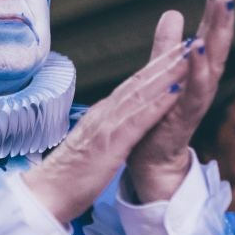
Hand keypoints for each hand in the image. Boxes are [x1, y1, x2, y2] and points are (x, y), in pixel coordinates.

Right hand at [21, 31, 191, 223]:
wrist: (45, 193)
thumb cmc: (66, 177)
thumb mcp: (90, 148)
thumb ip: (100, 133)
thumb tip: (109, 124)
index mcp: (101, 117)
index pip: (131, 88)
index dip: (154, 69)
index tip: (174, 53)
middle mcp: (105, 114)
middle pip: (139, 82)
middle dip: (164, 61)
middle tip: (189, 41)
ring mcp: (107, 126)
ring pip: (141, 93)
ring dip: (167, 73)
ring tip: (188, 55)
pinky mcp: (111, 144)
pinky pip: (139, 120)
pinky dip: (158, 103)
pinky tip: (176, 91)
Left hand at [125, 0, 234, 202]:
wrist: (149, 158)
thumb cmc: (158, 117)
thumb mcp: (161, 73)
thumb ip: (167, 46)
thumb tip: (173, 13)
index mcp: (196, 68)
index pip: (209, 28)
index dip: (216, 1)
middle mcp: (202, 80)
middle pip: (217, 39)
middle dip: (223, 8)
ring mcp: (195, 98)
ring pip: (212, 60)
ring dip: (218, 32)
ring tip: (223, 3)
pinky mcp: (184, 117)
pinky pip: (194, 91)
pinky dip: (197, 70)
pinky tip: (198, 49)